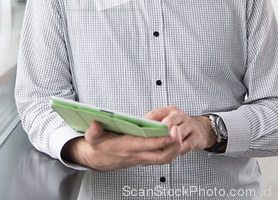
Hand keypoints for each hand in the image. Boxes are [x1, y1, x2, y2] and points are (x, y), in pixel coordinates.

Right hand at [61, 121, 181, 170]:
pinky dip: (172, 151)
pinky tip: (175, 139)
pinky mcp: (145, 158)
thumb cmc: (99, 146)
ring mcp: (142, 158)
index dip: (160, 140)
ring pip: (165, 158)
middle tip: (179, 130)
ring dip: (176, 149)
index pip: (147, 145)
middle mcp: (137, 154)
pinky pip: (162, 158)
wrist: (98, 159)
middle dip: (174, 145)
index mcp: (126, 147)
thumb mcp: (92, 138)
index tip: (170, 132)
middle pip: (161, 155)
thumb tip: (95, 124)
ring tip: (180, 133)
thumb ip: (93, 131)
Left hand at [144, 106, 216, 154]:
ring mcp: (189, 125)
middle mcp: (180, 115)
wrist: (201, 129)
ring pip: (178, 134)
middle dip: (160, 133)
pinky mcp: (196, 136)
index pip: (155, 114)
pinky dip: (179, 151)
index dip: (146, 124)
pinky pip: (186, 145)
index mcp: (170, 110)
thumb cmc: (179, 126)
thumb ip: (156, 124)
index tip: (139, 132)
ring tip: (164, 150)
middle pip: (168, 122)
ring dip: (170, 144)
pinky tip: (176, 153)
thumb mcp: (168, 121)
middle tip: (153, 142)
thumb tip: (139, 132)